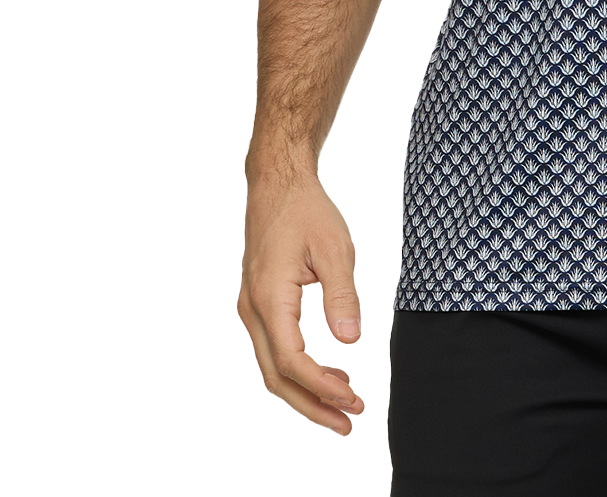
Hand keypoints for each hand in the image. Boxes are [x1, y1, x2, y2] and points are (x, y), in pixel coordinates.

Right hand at [238, 172, 366, 433]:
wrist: (277, 184)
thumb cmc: (306, 210)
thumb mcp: (335, 247)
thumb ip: (343, 294)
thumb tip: (352, 340)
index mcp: (269, 298)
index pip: (292, 361)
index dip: (322, 387)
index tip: (354, 400)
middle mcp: (252, 310)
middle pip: (277, 377)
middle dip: (312, 406)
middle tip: (350, 423)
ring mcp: (251, 308)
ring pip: (273, 366)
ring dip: (306, 391)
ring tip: (346, 401)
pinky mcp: (258, 304)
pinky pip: (274, 349)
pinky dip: (299, 369)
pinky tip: (330, 370)